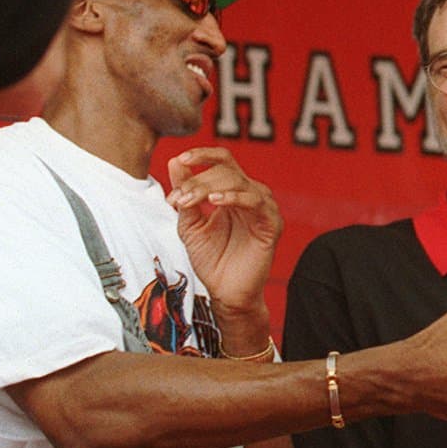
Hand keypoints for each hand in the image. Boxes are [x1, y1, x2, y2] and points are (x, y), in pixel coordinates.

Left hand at [166, 147, 281, 313]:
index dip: (202, 155)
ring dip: (209, 187)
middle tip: (177, 199)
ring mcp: (262, 209)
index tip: (181, 160)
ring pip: (239, 181)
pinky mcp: (271, 224)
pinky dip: (234, 197)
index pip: (222, 161)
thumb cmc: (212, 259)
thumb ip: (185, 193)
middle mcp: (250, 195)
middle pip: (227, 170)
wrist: (225, 292)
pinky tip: (216, 201)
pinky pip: (256, 201)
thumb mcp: (189, 223)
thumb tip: (175, 162)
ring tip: (189, 201)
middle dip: (197, 181)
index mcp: (233, 192)